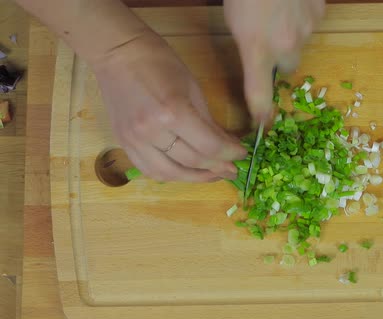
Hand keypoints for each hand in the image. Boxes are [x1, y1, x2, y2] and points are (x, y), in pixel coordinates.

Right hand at [91, 32, 245, 181]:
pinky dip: (171, 175)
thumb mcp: (193, 88)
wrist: (117, 53)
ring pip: (170, 174)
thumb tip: (228, 145)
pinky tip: (186, 172)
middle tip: (232, 170)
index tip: (242, 155)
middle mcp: (152, 132)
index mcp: (173, 113)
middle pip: (192, 162)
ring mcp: (134, 141)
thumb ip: (210, 122)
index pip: (209, 146)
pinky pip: (149, 170)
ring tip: (212, 175)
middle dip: (218, 168)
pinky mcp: (123, 143)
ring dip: (195, 178)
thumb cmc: (160, 63)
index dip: (230, 154)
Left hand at [224, 0, 324, 121]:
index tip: (262, 124)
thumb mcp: (234, 21)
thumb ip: (247, 46)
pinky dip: (302, 17)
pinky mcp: (320, 13)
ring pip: (300, 43)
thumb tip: (257, 57)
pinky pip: (311, 23)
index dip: (261, 112)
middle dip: (279, 58)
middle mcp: (285, 45)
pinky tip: (291, 2)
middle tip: (267, 39)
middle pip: (287, 67)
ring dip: (290, 35)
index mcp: (257, 49)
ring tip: (277, 12)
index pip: (259, 94)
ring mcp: (306, 28)